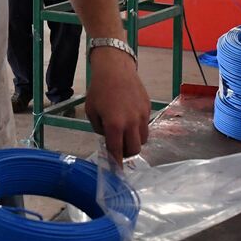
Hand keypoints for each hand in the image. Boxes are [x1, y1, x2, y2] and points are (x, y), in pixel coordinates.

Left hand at [83, 47, 149, 161]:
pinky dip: (138, 129)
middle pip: (134, 149)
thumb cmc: (99, 89)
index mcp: (114, 124)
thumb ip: (100, 129)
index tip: (116, 172)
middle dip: (126, 152)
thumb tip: (108, 139)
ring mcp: (142, 115)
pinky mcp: (148, 108)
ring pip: (143, 140)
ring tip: (125, 134)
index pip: (117, 151)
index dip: (116, 164)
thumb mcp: (92, 111)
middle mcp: (131, 122)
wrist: (115, 68)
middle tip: (119, 147)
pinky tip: (130, 120)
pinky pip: (146, 126)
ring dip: (134, 141)